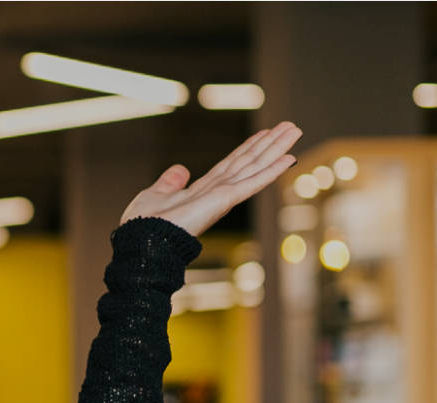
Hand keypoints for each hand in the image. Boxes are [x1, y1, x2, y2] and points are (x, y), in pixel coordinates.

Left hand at [119, 121, 301, 236]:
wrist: (142, 241)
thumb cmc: (144, 225)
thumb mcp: (156, 194)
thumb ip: (170, 182)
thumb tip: (180, 169)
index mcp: (203, 190)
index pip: (232, 164)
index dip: (249, 148)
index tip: (266, 133)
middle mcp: (217, 192)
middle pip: (249, 162)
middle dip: (270, 145)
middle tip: (291, 127)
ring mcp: (222, 197)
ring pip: (254, 167)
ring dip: (276, 149)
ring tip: (294, 131)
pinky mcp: (223, 201)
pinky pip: (251, 183)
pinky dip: (270, 171)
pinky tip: (288, 158)